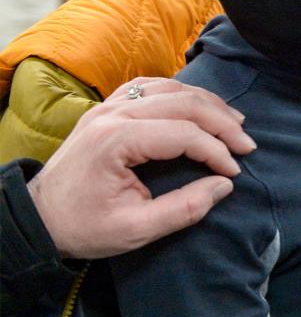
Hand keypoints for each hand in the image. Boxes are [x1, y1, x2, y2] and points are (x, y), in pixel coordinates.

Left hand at [27, 78, 256, 258]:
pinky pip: (151, 85)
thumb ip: (183, 209)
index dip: (216, 151)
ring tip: (234, 123)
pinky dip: (181, 92)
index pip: (183, 133)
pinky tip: (198, 105)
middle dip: (223, 123)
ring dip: (207, 103)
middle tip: (247, 145)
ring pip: (171, 88)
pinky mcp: (107, 107)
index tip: (234, 173)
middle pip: (184, 103)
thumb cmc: (83, 226)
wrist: (38, 217)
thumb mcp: (134, 231)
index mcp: (116, 141)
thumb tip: (224, 185)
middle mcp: (113, 113)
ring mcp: (108, 105)